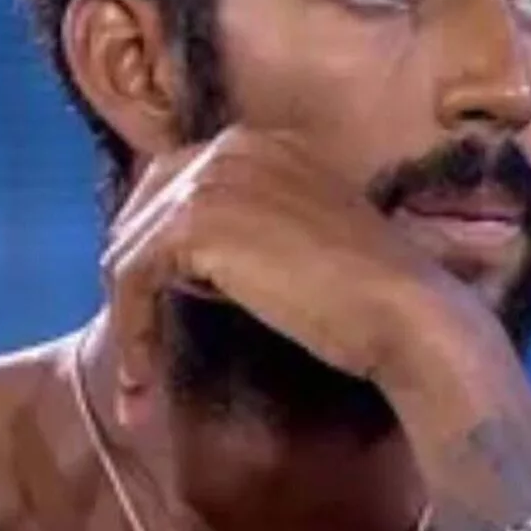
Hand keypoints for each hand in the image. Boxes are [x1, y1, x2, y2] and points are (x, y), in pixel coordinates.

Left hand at [101, 127, 503, 427]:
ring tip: (136, 387)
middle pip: (139, 213)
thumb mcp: (292, 245)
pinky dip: (130, 333)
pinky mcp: (193, 223)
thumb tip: (176, 268)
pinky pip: (130, 278)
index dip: (155, 253)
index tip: (152, 314)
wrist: (403, 308)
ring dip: (127, 320)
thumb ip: (241, 236)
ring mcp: (208, 179)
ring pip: (127, 251)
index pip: (171, 187)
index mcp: (255, 143)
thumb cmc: (364, 293)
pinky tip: (139, 384)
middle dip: (130, 282)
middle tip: (135, 352)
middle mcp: (226, 146)